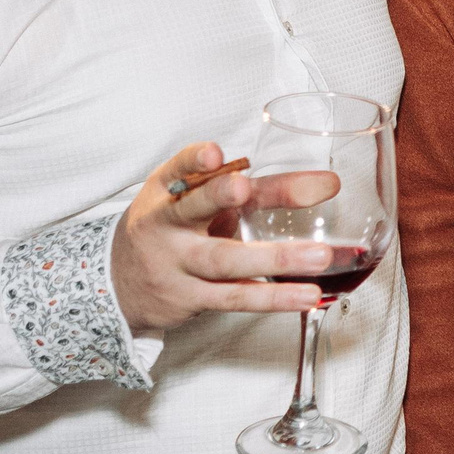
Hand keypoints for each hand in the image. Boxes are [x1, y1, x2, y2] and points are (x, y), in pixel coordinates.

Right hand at [109, 144, 337, 331]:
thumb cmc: (178, 228)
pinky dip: (274, 297)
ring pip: (223, 261)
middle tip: (244, 187)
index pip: (178, 168)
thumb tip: (330, 184)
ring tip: (320, 257)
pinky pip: (235, 298)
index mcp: (168, 190)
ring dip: (274, 259)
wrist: (124, 284)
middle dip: (217, 197)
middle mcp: (165, 225)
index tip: (214, 154)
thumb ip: (267, 189)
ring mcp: (176, 266)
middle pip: (191, 210)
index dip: (194, 160)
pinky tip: (306, 295)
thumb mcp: (208, 200)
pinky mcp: (190, 299)